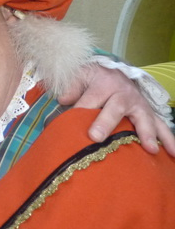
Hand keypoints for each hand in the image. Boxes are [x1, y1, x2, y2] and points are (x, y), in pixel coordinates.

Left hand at [58, 65, 174, 156]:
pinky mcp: (149, 114)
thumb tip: (63, 99)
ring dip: (148, 134)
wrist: (113, 73)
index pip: (89, 98)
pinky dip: (169, 140)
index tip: (70, 121)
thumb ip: (71, 87)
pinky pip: (162, 126)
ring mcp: (139, 104)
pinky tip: (173, 155)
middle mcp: (124, 93)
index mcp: (104, 83)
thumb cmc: (93, 78)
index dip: (80, 109)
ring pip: (145, 117)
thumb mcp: (80, 75)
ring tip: (151, 150)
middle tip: (97, 137)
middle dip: (107, 122)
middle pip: (116, 107)